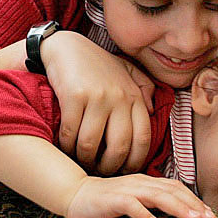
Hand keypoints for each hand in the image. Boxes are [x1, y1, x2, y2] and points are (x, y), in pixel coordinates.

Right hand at [42, 31, 155, 174]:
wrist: (66, 46)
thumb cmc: (96, 63)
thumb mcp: (126, 71)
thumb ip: (144, 89)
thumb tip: (152, 111)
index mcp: (134, 97)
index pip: (143, 139)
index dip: (135, 162)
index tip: (124, 171)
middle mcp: (119, 98)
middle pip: (119, 147)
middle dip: (109, 167)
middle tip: (99, 171)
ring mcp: (97, 97)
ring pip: (91, 144)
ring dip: (84, 159)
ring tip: (81, 160)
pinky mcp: (74, 96)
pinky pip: (70, 132)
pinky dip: (66, 145)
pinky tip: (65, 145)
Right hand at [66, 174, 213, 217]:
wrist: (75, 195)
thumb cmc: (107, 202)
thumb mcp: (134, 201)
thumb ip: (152, 204)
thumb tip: (178, 216)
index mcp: (146, 182)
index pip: (176, 187)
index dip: (194, 199)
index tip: (210, 214)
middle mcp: (139, 182)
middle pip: (171, 190)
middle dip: (192, 204)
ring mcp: (125, 189)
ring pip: (155, 195)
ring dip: (176, 207)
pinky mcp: (111, 199)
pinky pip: (129, 205)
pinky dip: (143, 214)